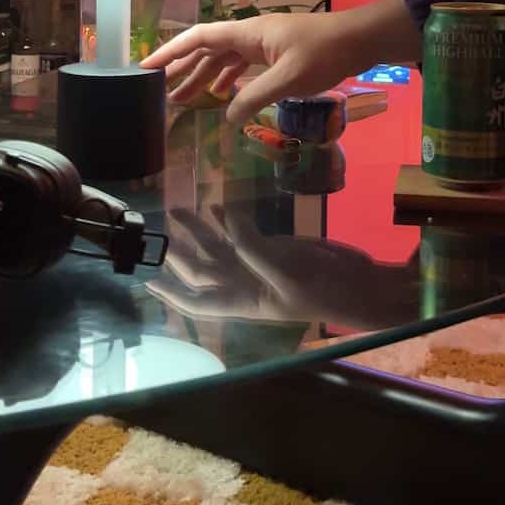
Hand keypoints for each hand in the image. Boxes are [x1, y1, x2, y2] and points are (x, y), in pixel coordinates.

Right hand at [142, 0, 420, 124]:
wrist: (358, 41)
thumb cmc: (324, 53)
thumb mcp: (287, 79)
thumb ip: (254, 98)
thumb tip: (227, 116)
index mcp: (247, 33)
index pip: (198, 38)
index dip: (170, 52)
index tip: (147, 67)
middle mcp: (250, 35)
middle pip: (206, 50)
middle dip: (182, 69)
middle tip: (160, 92)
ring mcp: (263, 44)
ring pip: (224, 59)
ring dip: (203, 77)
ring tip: (185, 100)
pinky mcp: (276, 54)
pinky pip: (242, 66)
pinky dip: (228, 80)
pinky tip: (223, 97)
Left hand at [146, 202, 418, 327]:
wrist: (360, 284)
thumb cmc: (323, 290)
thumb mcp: (285, 271)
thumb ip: (251, 245)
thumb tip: (224, 215)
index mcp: (241, 300)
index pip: (195, 301)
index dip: (169, 291)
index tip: (144, 277)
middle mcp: (242, 283)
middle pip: (200, 268)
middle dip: (177, 250)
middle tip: (157, 226)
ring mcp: (257, 264)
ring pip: (218, 247)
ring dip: (198, 230)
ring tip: (179, 208)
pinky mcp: (273, 246)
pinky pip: (242, 232)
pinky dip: (227, 219)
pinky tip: (216, 204)